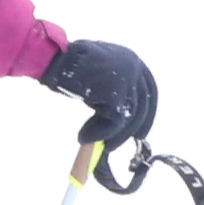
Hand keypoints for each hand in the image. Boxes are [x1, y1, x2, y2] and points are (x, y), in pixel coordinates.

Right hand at [40, 39, 158, 146]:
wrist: (54, 61)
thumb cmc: (69, 68)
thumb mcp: (99, 75)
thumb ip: (113, 89)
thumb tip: (118, 118)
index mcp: (132, 60)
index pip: (149, 92)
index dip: (146, 115)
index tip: (140, 133)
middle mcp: (134, 67)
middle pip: (142, 106)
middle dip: (131, 130)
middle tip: (114, 144)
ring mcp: (127, 80)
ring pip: (127, 118)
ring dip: (110, 135)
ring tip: (92, 141)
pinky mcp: (116, 94)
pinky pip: (114, 122)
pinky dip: (99, 134)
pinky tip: (84, 137)